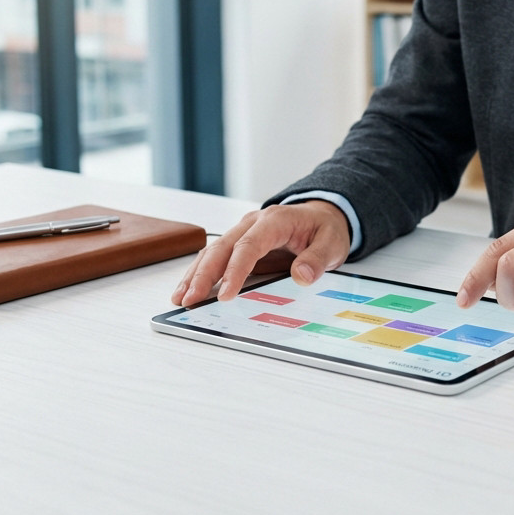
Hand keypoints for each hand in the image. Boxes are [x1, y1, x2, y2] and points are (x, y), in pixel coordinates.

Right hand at [171, 200, 350, 305]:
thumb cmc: (325, 229)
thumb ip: (318, 259)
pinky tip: (188, 289)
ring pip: (212, 251)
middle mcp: (253, 223)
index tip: (226, 295)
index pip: (249, 245)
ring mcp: (243, 231)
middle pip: (222, 248)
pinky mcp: (239, 242)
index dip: (235, 270)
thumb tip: (301, 275)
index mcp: (275, 221)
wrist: (322, 215)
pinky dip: (200, 272)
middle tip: (190, 300)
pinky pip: (215, 256)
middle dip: (203, 275)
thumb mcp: (333, 243)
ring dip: (195, 274)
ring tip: (180, 298)